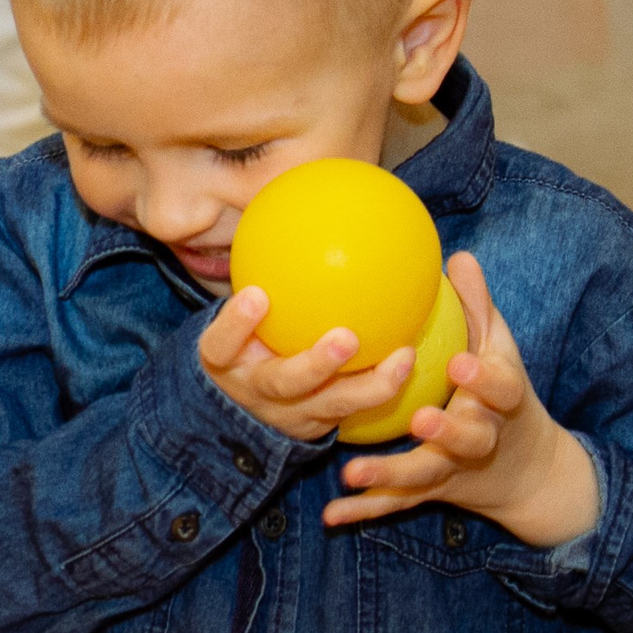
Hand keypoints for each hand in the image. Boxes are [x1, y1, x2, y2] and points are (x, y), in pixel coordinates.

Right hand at [199, 287, 415, 443]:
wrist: (240, 400)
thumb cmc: (244, 336)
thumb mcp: (239, 312)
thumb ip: (257, 271)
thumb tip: (292, 202)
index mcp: (225, 362)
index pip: (219, 345)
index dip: (235, 324)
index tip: (257, 293)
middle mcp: (254, 392)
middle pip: (282, 383)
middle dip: (315, 364)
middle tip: (347, 337)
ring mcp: (286, 416)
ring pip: (329, 407)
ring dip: (369, 386)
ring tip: (403, 358)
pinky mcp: (315, 430)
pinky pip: (353, 413)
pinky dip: (384, 391)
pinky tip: (413, 360)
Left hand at [322, 253, 598, 546]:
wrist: (526, 472)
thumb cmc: (502, 394)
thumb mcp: (500, 351)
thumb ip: (479, 308)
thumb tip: (458, 255)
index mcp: (502, 402)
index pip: (503, 389)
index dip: (485, 378)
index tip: (460, 362)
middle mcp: (482, 439)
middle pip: (470, 439)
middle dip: (448, 431)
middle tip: (419, 420)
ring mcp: (455, 470)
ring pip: (424, 475)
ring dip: (390, 474)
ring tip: (352, 473)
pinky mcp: (432, 493)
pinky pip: (396, 503)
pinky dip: (365, 510)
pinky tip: (330, 515)